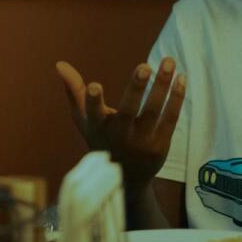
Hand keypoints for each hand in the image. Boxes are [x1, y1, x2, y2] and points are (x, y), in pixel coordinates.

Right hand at [56, 57, 186, 189]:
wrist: (126, 180)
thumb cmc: (101, 140)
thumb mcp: (84, 119)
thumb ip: (74, 91)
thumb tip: (60, 64)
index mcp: (97, 127)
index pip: (93, 113)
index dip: (92, 101)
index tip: (94, 86)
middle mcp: (119, 136)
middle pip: (128, 111)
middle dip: (136, 88)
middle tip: (145, 66)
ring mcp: (141, 142)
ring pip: (153, 111)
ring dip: (162, 86)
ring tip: (169, 61)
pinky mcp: (160, 145)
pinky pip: (170, 118)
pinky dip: (176, 98)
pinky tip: (181, 79)